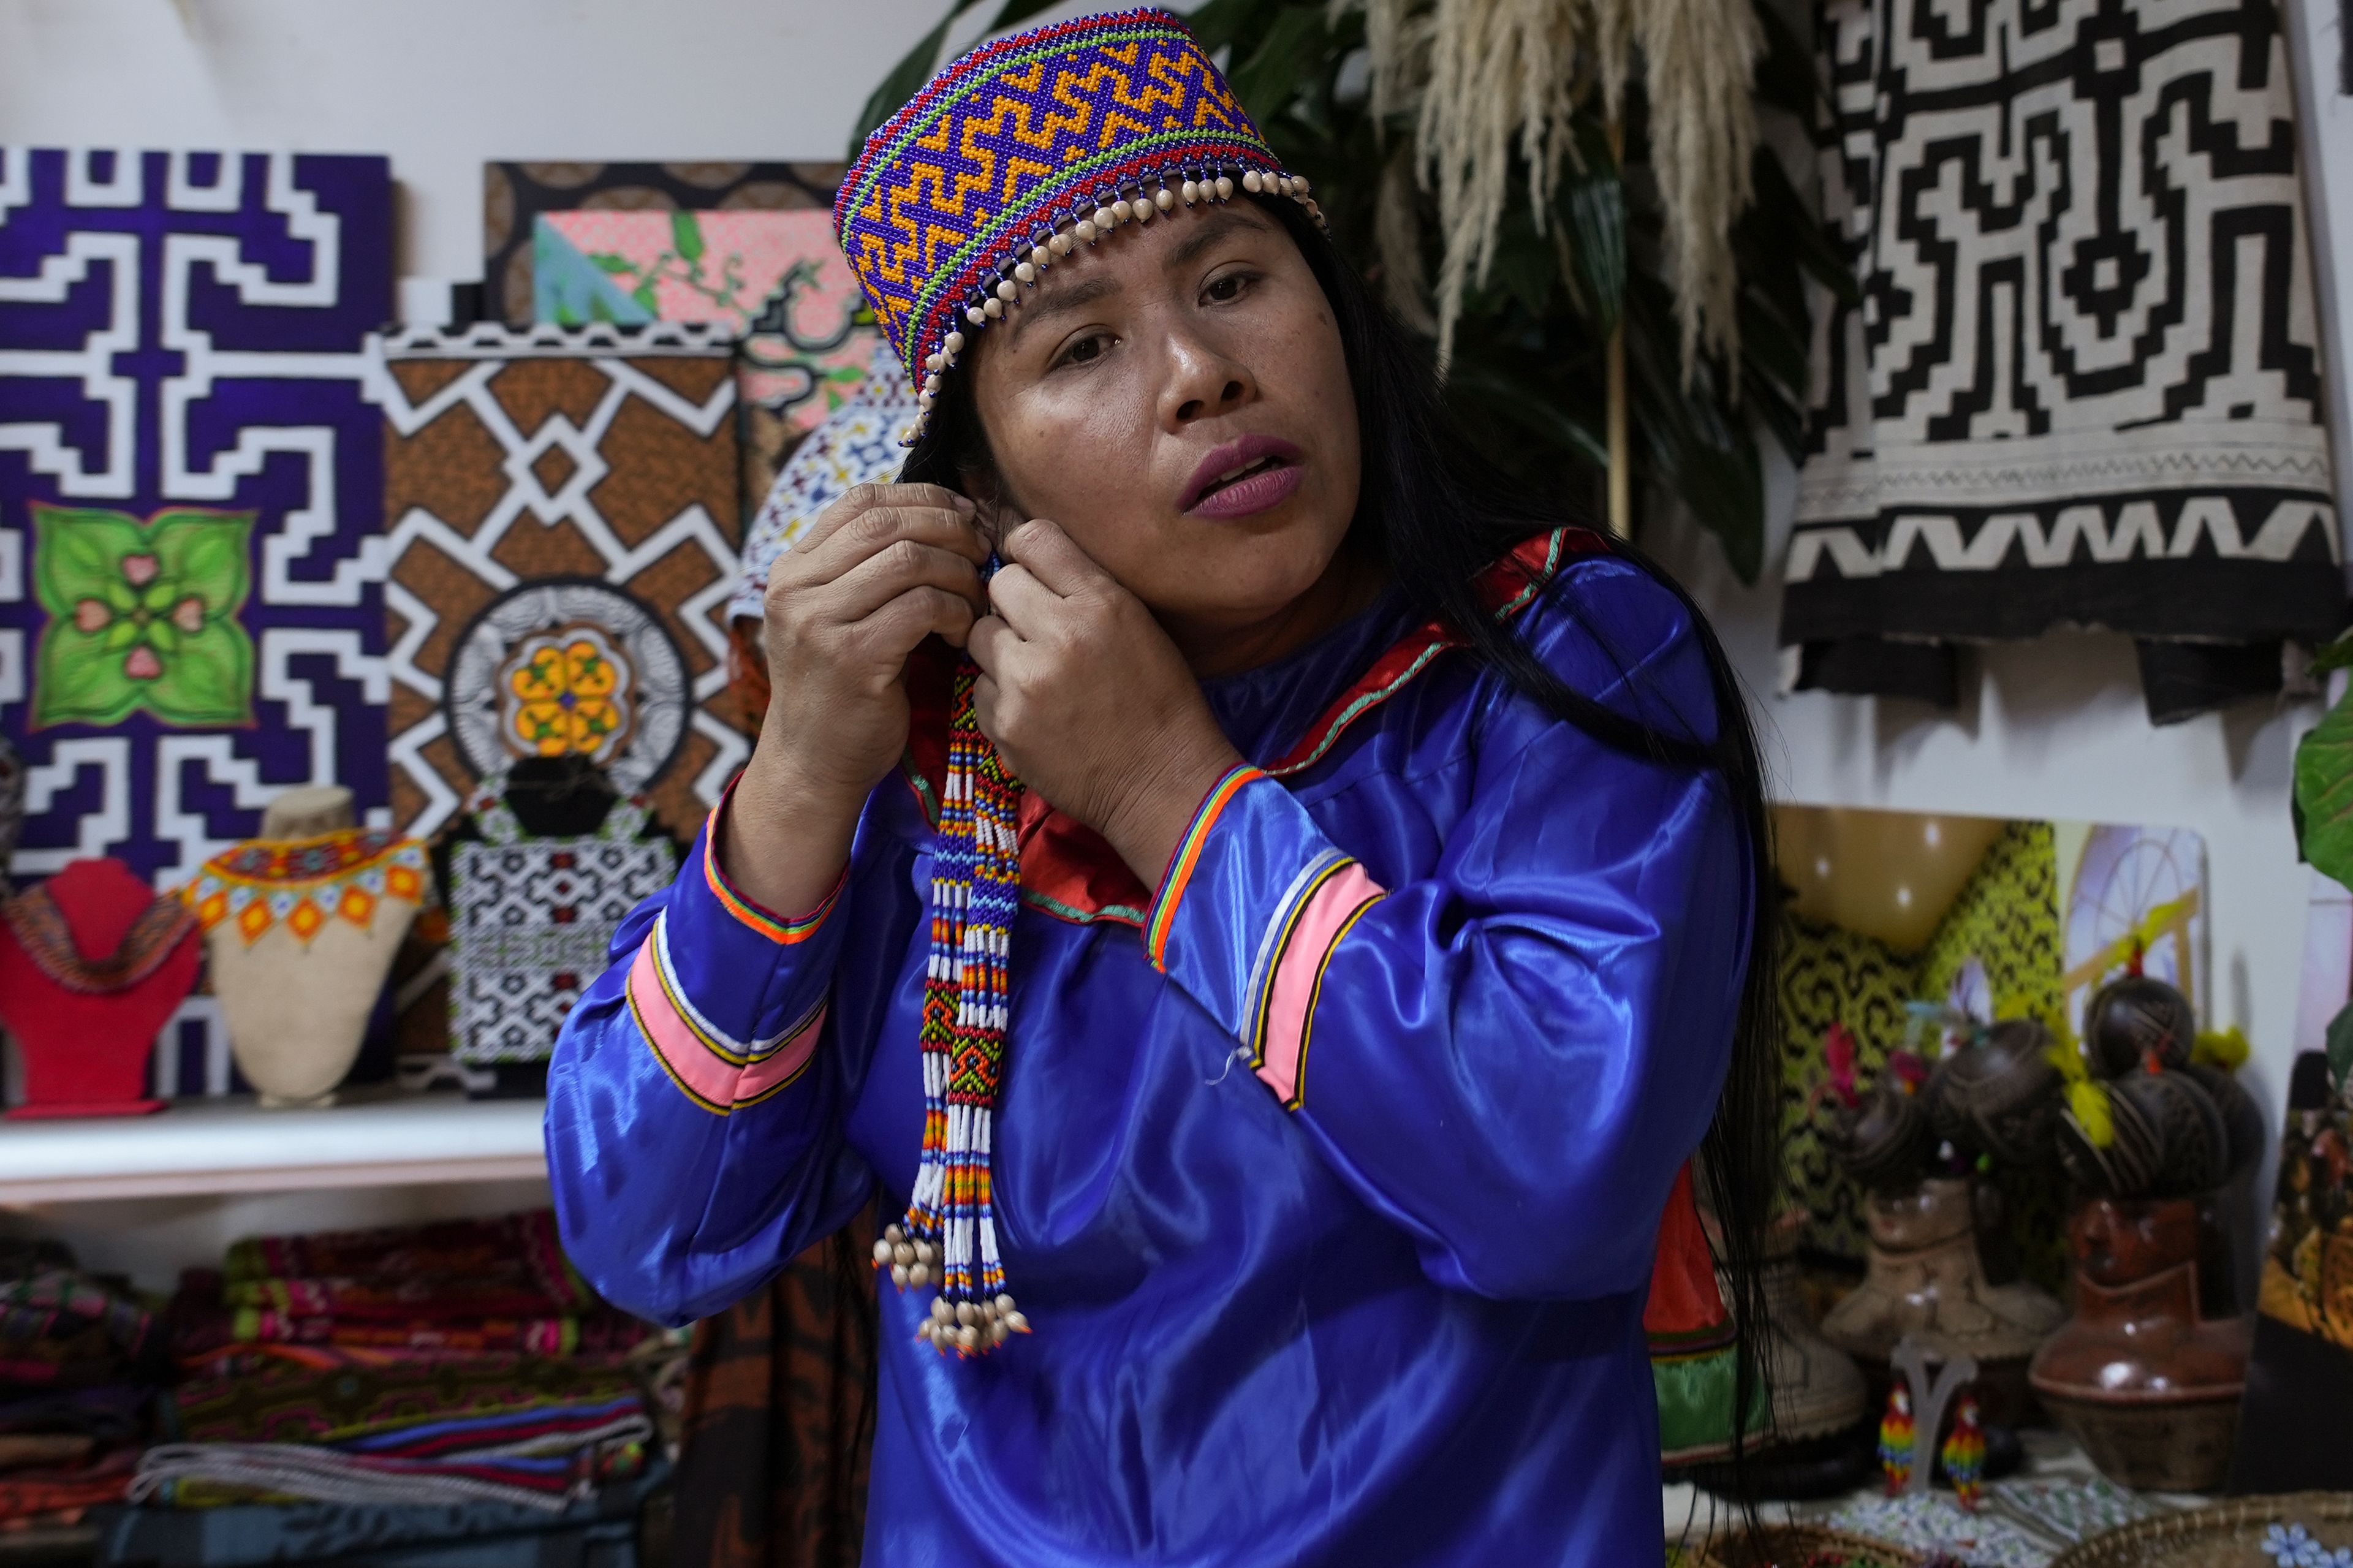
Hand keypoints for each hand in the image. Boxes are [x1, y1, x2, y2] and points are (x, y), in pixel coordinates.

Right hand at [724, 484, 989, 915]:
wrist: (815, 763)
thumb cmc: (843, 688)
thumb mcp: (839, 617)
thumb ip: (869, 569)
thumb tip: (945, 515)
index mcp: (793, 568)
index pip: (862, 500)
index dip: (923, 497)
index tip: (964, 515)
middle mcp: (796, 587)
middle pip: (889, 522)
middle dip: (949, 529)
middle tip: (982, 551)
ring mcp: (819, 621)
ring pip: (909, 558)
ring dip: (957, 572)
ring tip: (975, 598)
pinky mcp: (853, 656)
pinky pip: (922, 607)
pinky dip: (955, 611)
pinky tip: (964, 632)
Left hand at [968, 519, 1243, 886]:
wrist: (1163, 784)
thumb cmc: (1161, 702)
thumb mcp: (1139, 624)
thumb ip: (1085, 587)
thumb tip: (1027, 558)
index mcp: (1101, 603)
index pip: (1032, 538)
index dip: (1030, 556)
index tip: (1036, 577)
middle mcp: (1059, 635)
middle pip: (998, 584)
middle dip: (1014, 604)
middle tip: (1040, 633)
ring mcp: (1025, 682)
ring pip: (979, 635)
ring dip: (1001, 649)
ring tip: (1037, 674)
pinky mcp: (1004, 724)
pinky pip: (979, 687)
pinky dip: (1001, 696)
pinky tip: (1036, 713)